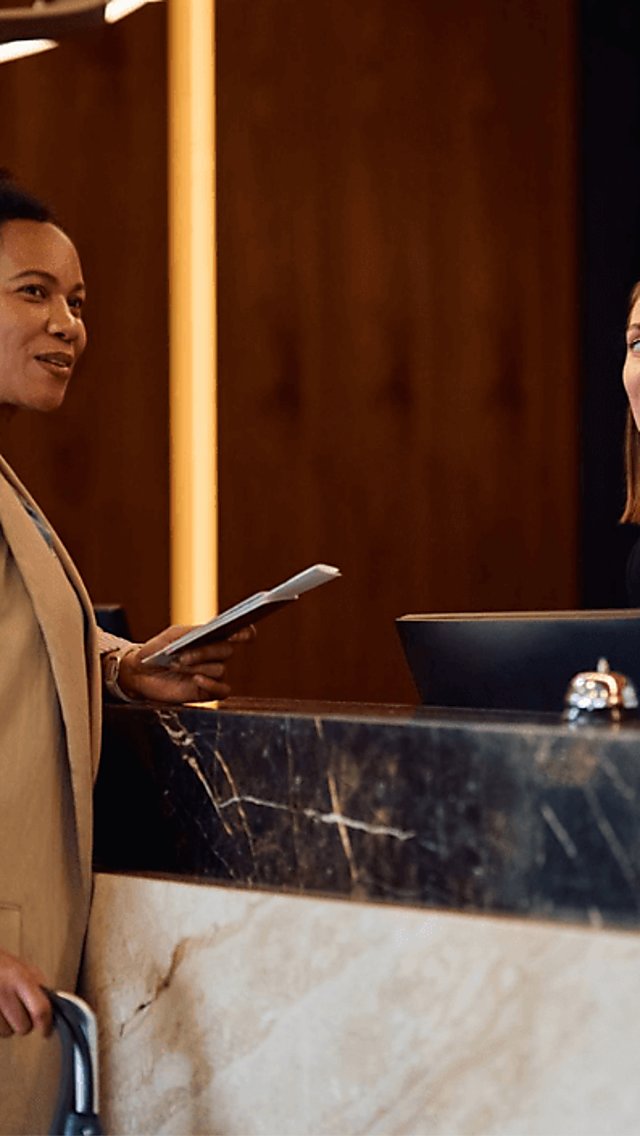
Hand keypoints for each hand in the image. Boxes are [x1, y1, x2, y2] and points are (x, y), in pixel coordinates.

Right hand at [0, 950, 51, 1037]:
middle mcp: (6, 991)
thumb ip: (38, 987)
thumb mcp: (23, 969)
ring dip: (8, 1026)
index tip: (47, 1031)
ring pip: (7, 1033)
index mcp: (22, 978)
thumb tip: (52, 1008)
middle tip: (21, 1012)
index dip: (46, 1025)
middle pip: (24, 1027)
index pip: (40, 1010)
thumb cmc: (1, 965)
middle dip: (25, 1024)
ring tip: (5, 1009)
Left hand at [115, 625, 254, 703]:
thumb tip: (210, 633)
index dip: (245, 632)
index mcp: (213, 637)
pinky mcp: (208, 692)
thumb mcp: (173, 636)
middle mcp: (216, 656)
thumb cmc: (157, 650)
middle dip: (205, 651)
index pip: (240, 633)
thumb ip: (194, 633)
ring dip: (198, 667)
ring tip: (177, 666)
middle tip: (183, 655)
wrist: (141, 672)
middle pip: (227, 650)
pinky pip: (222, 690)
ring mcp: (213, 674)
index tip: (241, 631)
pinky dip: (212, 685)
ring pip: (220, 669)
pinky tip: (196, 680)